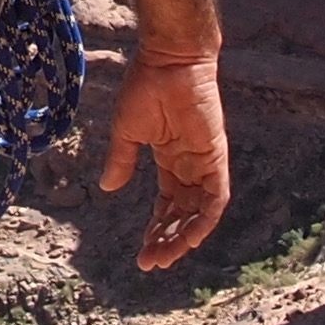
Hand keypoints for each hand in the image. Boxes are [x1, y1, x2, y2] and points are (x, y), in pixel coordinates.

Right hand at [99, 57, 228, 270]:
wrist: (168, 61)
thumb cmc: (145, 88)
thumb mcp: (126, 132)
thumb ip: (121, 161)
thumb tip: (109, 189)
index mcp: (169, 160)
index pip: (167, 205)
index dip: (156, 230)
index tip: (142, 254)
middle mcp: (189, 166)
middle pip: (183, 214)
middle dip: (167, 241)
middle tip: (151, 262)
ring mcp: (204, 163)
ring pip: (199, 213)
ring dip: (184, 237)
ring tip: (165, 257)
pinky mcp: (215, 158)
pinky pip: (216, 198)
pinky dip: (205, 220)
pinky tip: (189, 238)